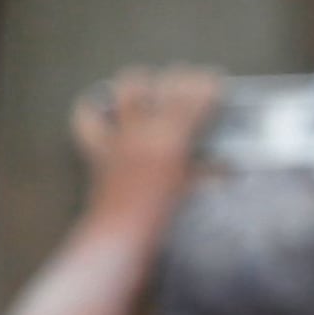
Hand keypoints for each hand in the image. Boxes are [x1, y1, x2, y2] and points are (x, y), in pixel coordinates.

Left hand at [71, 68, 221, 229]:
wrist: (121, 237)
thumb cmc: (163, 219)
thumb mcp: (192, 191)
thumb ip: (207, 171)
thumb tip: (226, 163)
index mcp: (173, 140)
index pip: (196, 99)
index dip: (208, 84)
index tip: (216, 80)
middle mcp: (145, 129)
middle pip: (166, 85)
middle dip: (182, 77)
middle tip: (191, 80)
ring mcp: (119, 135)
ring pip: (128, 88)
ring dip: (141, 83)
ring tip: (150, 87)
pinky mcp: (99, 146)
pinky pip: (87, 118)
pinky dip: (94, 110)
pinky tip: (103, 108)